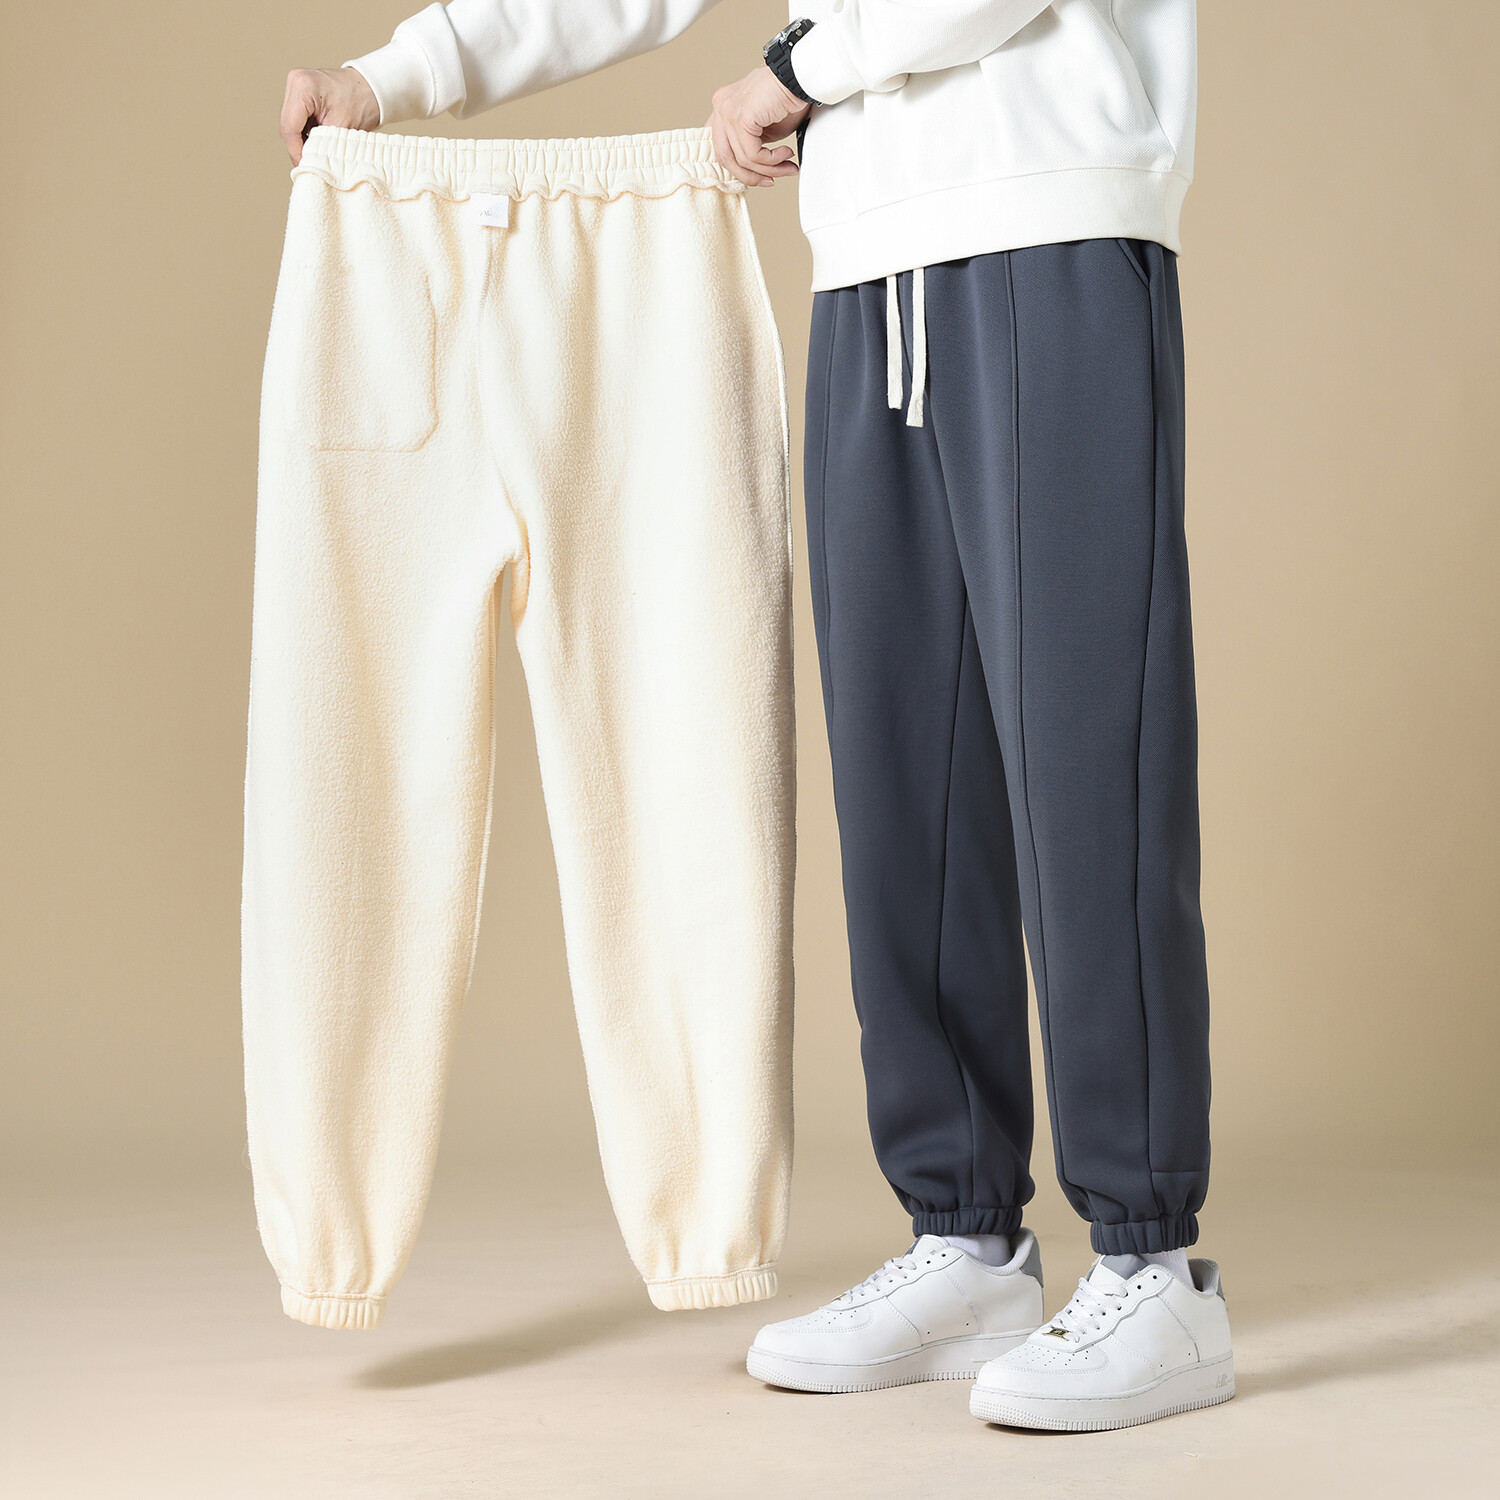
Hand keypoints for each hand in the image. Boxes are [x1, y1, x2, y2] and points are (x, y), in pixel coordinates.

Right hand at [280, 68, 379, 164]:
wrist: (371, 87)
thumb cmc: (361, 102)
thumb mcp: (342, 128)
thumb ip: (321, 145)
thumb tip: (308, 162)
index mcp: (303, 86)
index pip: (290, 127)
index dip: (296, 151)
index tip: (306, 166)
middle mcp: (295, 82)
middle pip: (287, 126)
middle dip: (297, 147)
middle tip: (311, 164)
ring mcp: (295, 85)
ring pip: (290, 124)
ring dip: (301, 141)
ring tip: (316, 154)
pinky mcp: (299, 92)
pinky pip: (296, 119)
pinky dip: (304, 133)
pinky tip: (317, 141)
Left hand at [708, 65, 809, 186]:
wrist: (800, 77)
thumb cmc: (787, 97)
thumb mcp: (764, 129)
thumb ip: (753, 145)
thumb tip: (753, 169)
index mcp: (723, 107)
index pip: (722, 147)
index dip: (740, 169)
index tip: (761, 177)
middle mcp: (721, 106)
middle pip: (725, 157)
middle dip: (751, 175)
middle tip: (772, 179)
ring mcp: (727, 110)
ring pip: (742, 159)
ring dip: (769, 168)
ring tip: (787, 165)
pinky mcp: (740, 117)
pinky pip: (752, 153)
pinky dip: (772, 160)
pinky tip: (785, 153)